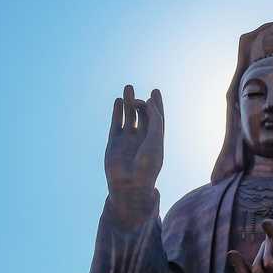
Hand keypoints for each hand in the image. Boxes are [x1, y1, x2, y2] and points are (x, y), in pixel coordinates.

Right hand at [105, 85, 163, 223]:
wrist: (129, 184)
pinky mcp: (114, 143)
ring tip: (128, 88)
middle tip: (138, 94)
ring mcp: (127, 141)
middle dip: (141, 103)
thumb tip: (148, 101)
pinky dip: (117, 112)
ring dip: (128, 103)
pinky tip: (118, 101)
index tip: (155, 91)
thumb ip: (154, 120)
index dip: (156, 104)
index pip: (157, 118)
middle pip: (142, 115)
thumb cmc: (147, 165)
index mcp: (155, 140)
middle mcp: (142, 139)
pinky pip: (116, 124)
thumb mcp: (155, 140)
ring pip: (128, 117)